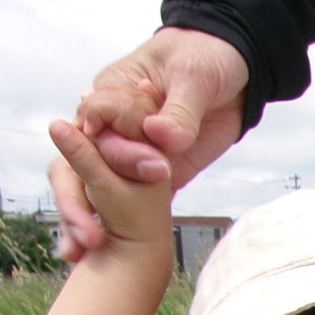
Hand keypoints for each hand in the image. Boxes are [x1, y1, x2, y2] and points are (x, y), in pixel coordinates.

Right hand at [49, 28, 248, 261]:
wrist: (235, 74)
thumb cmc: (206, 60)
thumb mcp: (195, 78)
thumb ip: (179, 110)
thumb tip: (160, 136)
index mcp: (111, 91)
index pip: (90, 122)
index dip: (88, 149)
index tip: (93, 175)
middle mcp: (111, 125)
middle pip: (79, 163)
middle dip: (79, 199)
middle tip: (90, 233)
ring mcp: (128, 153)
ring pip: (91, 187)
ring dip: (82, 220)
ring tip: (80, 251)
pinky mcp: (151, 175)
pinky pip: (125, 202)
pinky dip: (107, 228)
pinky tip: (90, 254)